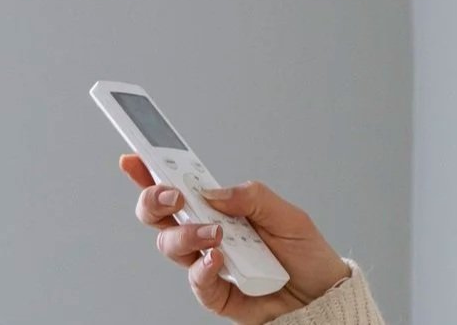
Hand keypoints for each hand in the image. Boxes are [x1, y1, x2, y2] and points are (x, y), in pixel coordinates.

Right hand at [119, 155, 351, 319]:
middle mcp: (207, 234)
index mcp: (219, 208)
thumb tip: (213, 192)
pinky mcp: (219, 295)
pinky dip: (202, 269)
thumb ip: (251, 197)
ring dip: (185, 234)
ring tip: (213, 232)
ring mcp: (210, 264)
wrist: (324, 299)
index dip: (149, 170)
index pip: (178, 185)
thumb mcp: (287, 215)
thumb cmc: (305, 254)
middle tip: (172, 194)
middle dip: (154, 200)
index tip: (132, 156)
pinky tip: (216, 258)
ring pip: (171, 246)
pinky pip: (198, 283)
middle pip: (160, 215)